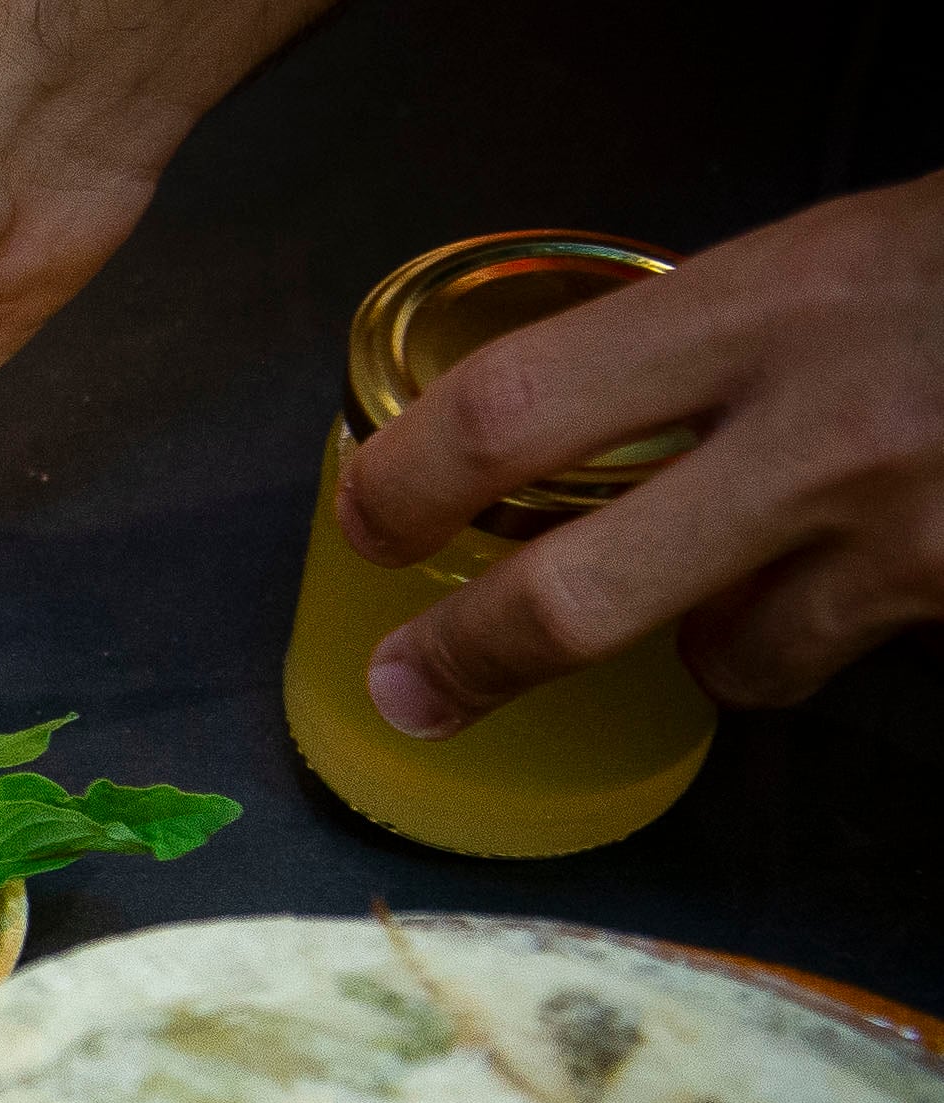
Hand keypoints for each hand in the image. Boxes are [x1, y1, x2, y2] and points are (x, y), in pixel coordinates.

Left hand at [344, 174, 943, 731]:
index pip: (514, 408)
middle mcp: (820, 427)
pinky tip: (874, 569)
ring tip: (754, 571)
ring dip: (713, 640)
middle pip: (570, 596)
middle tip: (415, 689)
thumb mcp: (846, 254)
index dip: (407, 483)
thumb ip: (716, 340)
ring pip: (725, 659)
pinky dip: (828, 634)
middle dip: (470, 661)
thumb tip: (576, 427)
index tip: (370, 516)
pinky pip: (838, 659)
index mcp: (771, 301)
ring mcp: (902, 532)